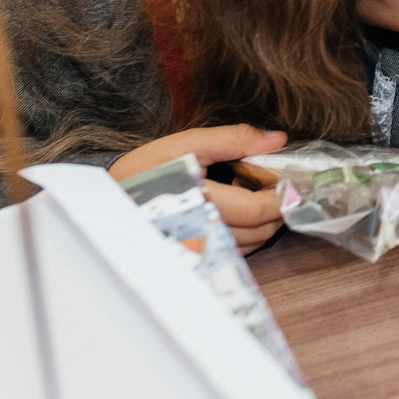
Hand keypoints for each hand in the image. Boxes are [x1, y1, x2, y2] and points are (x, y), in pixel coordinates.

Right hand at [108, 124, 290, 252]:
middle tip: (272, 182)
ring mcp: (198, 250)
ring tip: (249, 193)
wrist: (108, 201)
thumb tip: (278, 139)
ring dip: (263, 222)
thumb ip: (232, 139)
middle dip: (277, 207)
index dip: (282, 195)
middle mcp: (201, 233)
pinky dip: (246, 233)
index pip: (258, 209)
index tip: (290, 179)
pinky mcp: (195, 259)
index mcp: (199, 202)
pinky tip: (235, 210)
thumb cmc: (145, 170)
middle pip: (260, 230)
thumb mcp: (185, 144)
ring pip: (251, 244)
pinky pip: (234, 252)